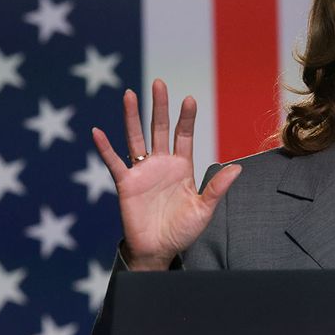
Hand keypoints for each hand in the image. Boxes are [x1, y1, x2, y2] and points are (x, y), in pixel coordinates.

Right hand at [92, 79, 241, 270]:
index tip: (189, 99)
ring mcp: (142, 172)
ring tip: (129, 94)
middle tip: (159, 83)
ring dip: (132, 117)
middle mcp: (162, 164)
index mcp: (183, 167)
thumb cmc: (182, 230)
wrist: (159, 250)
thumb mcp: (204, 209)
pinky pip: (114, 163)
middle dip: (160, 106)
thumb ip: (217, 188)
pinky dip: (105, 148)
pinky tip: (98, 132)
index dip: (186, 118)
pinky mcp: (126, 184)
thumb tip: (237, 167)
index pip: (185, 135)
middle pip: (160, 129)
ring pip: (136, 138)